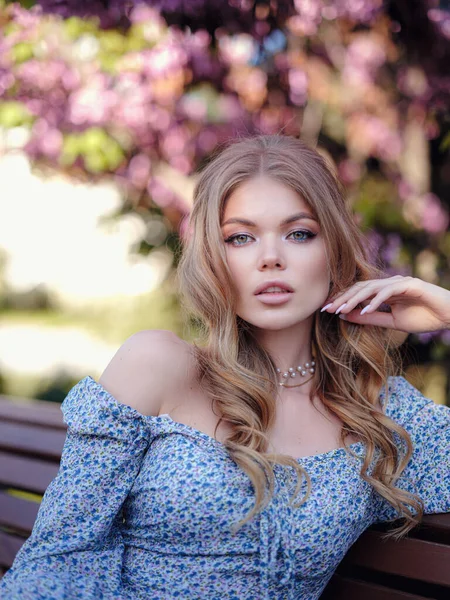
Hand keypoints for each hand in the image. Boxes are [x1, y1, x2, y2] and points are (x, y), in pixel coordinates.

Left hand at [320, 276, 449, 333]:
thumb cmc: (424, 318)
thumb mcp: (392, 321)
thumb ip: (371, 318)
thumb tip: (345, 317)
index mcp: (384, 291)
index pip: (358, 293)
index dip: (342, 300)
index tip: (326, 310)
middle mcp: (390, 283)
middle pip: (360, 287)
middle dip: (342, 298)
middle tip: (326, 309)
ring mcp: (400, 282)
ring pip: (371, 287)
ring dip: (355, 299)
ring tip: (341, 310)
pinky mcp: (411, 284)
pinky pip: (389, 292)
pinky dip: (376, 300)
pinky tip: (365, 309)